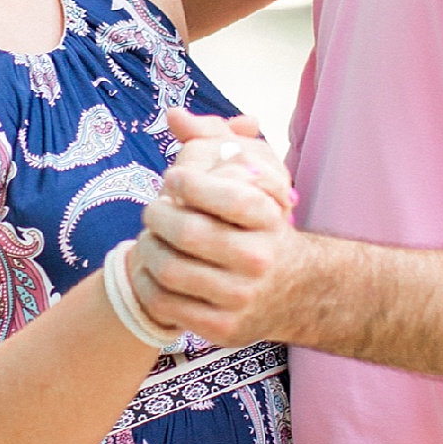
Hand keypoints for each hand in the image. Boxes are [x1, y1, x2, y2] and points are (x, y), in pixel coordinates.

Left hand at [133, 126, 303, 346]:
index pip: (226, 196)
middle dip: (157, 214)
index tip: (175, 178)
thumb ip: (216, 140)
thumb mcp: (255, 184)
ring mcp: (239, 299)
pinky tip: (151, 267)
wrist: (296, 293)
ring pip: (168, 268)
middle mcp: (258, 261)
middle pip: (187, 232)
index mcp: (269, 221)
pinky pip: (163, 303)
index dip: (188, 182)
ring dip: (147, 247)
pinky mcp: (221, 328)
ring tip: (149, 237)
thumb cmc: (261, 229)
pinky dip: (146, 281)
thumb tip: (173, 115)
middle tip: (153, 208)